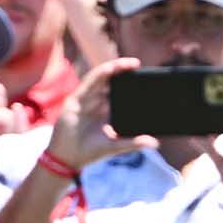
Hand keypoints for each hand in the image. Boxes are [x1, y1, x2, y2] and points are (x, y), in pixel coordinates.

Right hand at [44, 57, 158, 170]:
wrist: (68, 159)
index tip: (143, 76)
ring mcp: (84, 100)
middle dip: (122, 71)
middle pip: (109, 81)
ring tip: (128, 63)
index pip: (117, 91)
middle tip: (136, 64)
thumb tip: (154, 142)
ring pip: (99, 78)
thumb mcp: (115, 146)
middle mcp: (95, 102)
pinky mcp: (75, 100)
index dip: (127, 81)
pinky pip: (88, 83)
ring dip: (113, 69)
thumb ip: (134, 143)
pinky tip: (110, 69)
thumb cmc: (89, 152)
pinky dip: (99, 75)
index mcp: (104, 111)